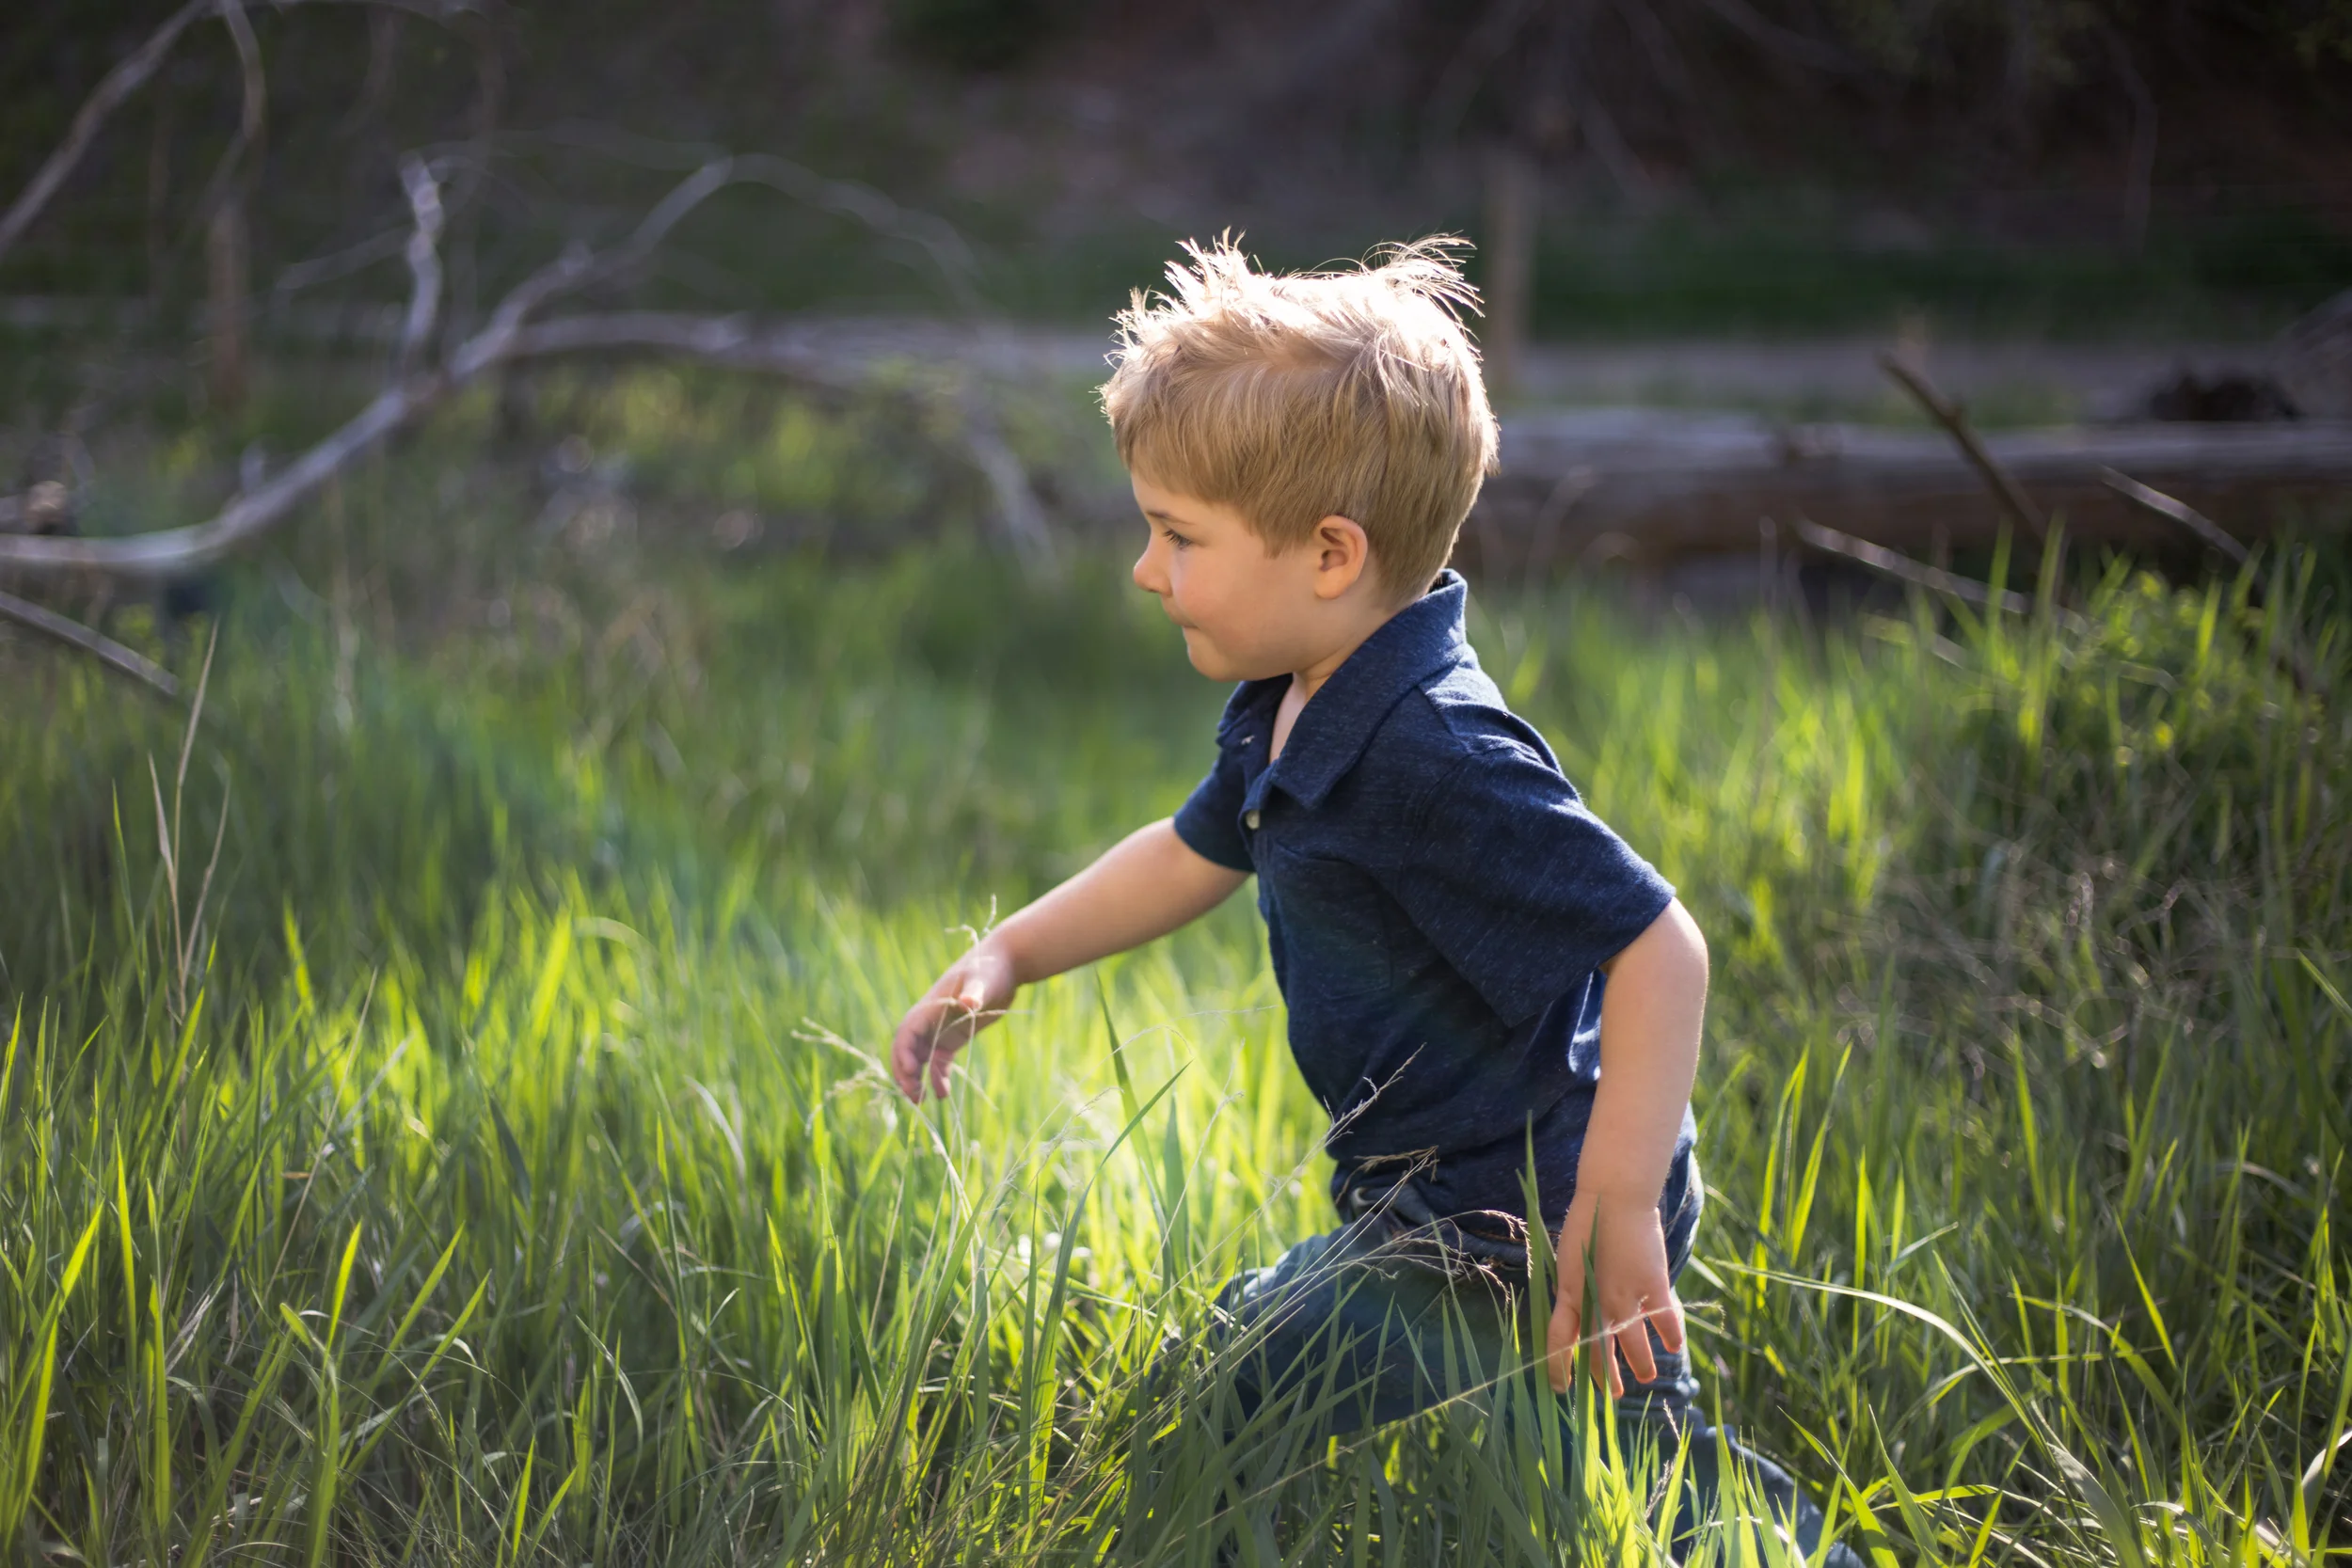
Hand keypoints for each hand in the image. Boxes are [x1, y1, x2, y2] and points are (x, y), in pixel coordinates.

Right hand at [888, 942, 1017, 1102]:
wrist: (1006, 964)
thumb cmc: (991, 968)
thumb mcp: (982, 981)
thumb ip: (974, 993)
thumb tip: (968, 1002)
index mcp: (930, 1006)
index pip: (906, 1033)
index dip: (904, 1053)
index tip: (912, 1072)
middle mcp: (930, 1019)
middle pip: (906, 1050)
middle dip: (905, 1072)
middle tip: (914, 1096)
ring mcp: (941, 1029)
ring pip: (919, 1059)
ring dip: (916, 1079)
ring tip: (922, 1101)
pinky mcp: (954, 1037)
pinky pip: (938, 1061)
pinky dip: (938, 1077)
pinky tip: (943, 1094)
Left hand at [1545, 1186, 1685, 1396]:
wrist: (1614, 1197)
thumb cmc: (1588, 1222)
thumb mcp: (1570, 1261)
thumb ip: (1576, 1291)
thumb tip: (1580, 1313)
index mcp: (1569, 1293)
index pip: (1558, 1340)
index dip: (1558, 1367)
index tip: (1558, 1388)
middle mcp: (1596, 1301)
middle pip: (1599, 1351)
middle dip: (1606, 1377)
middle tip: (1614, 1394)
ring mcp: (1625, 1296)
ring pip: (1634, 1345)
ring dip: (1641, 1364)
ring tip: (1646, 1377)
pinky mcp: (1652, 1285)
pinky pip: (1665, 1320)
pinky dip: (1671, 1335)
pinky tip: (1675, 1345)